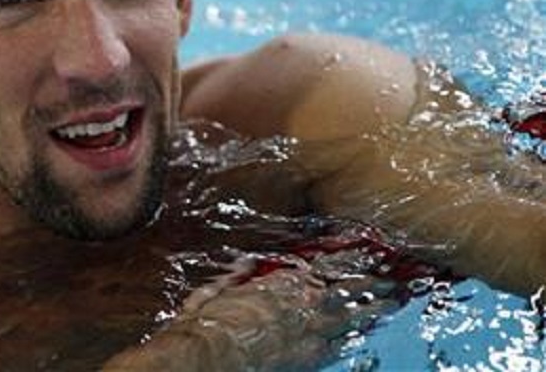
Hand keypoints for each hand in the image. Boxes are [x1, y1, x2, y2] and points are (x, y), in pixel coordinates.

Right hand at [102, 264, 397, 371]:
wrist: (211, 355)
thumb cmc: (210, 322)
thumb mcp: (220, 289)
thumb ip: (238, 278)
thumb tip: (245, 267)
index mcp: (285, 280)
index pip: (327, 264)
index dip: (353, 258)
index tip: (372, 251)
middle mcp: (304, 303)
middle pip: (349, 288)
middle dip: (376, 281)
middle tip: (400, 276)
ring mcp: (311, 333)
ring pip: (352, 315)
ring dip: (377, 307)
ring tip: (399, 299)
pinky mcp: (310, 358)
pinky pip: (340, 343)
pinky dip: (356, 334)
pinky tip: (367, 330)